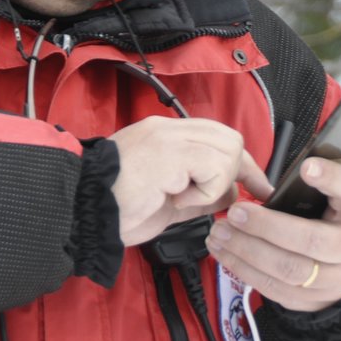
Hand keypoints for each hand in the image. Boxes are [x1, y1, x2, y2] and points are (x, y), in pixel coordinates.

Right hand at [108, 116, 271, 245]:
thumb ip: (199, 194)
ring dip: (216, 183)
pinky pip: (214, 169)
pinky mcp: (169, 152)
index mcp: (164, 137)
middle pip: (230, 139)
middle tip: (223, 200)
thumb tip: (230, 193)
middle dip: (238, 172)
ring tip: (184, 199)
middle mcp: (167, 130)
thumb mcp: (167, 202)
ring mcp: (167, 137)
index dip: (243, 163)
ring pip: (227, 150)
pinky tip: (177, 199)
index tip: (258, 186)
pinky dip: (206, 192)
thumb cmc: (115, 210)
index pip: (218, 137)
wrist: (82, 211)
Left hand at [204, 155, 340, 311]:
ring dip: (246, 251)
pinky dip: (244, 270)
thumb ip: (327, 177)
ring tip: (219, 233)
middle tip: (233, 213)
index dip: (330, 179)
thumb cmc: (340, 216)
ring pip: (286, 272)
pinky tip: (224, 253)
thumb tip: (305, 168)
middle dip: (265, 227)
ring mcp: (333, 283)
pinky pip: (274, 290)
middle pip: (308, 242)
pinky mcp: (310, 302)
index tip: (307, 168)